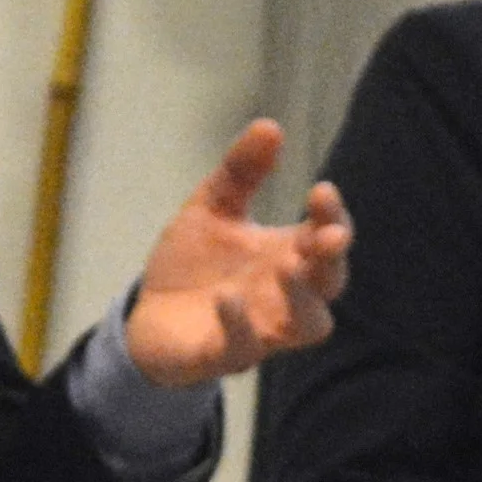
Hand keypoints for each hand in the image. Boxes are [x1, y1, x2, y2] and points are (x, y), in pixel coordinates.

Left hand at [118, 123, 351, 390]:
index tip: (321, 190)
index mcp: (289, 255)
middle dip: (332, 259)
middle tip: (325, 236)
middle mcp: (286, 295)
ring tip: (285, 268)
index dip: (332, 216)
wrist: (149, 316)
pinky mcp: (225, 356)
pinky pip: (244, 350)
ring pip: (309, 326)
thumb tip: (269, 125)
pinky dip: (240, 326)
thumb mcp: (212, 207)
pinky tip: (227, 299)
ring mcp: (262, 329)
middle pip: (331, 283)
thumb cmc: (194, 264)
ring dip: (302, 298)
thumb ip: (240, 172)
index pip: (328, 236)